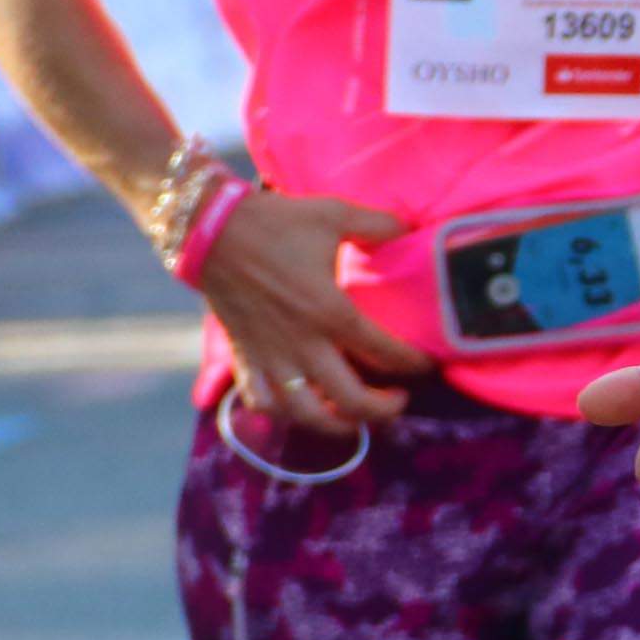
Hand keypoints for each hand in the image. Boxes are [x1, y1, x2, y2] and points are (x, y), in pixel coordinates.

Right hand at [198, 192, 433, 431]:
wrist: (212, 232)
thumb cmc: (276, 223)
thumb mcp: (335, 214)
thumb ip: (379, 225)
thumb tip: (410, 229)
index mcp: (330, 311)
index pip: (383, 351)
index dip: (412, 363)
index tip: (426, 366)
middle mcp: (302, 344)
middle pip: (349, 399)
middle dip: (382, 409)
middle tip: (399, 402)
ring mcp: (270, 357)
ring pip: (305, 414)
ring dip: (336, 425)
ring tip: (355, 420)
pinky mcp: (244, 359)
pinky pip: (262, 402)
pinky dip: (282, 414)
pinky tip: (301, 409)